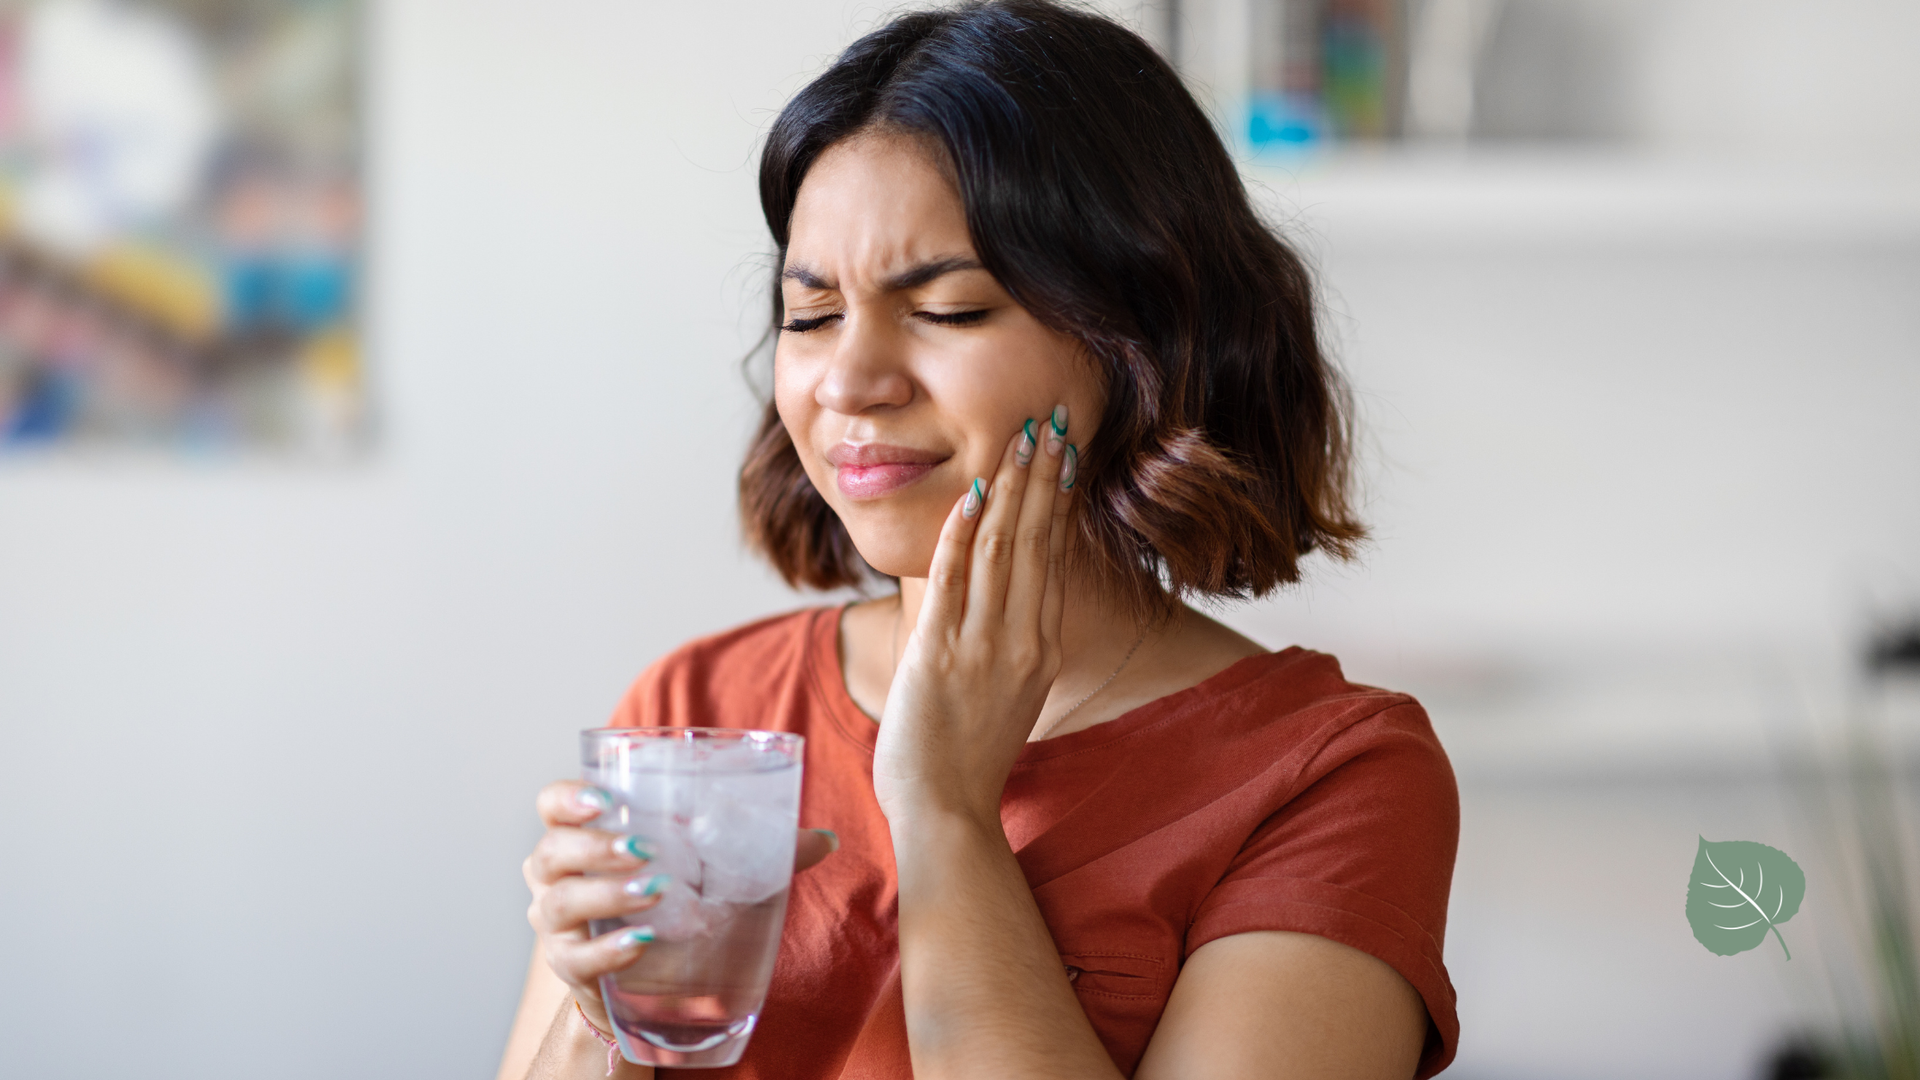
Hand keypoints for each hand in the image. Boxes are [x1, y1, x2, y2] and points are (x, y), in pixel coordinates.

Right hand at [522, 780, 839, 1028]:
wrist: (647, 978)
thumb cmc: (672, 903)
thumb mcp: (708, 868)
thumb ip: (760, 850)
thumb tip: (826, 840)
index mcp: (584, 834)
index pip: (552, 804)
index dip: (568, 798)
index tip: (605, 797)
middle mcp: (556, 876)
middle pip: (552, 851)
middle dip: (595, 846)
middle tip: (644, 848)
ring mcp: (558, 925)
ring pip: (561, 903)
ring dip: (607, 894)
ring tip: (655, 891)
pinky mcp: (571, 967)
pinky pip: (578, 958)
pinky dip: (608, 950)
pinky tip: (641, 943)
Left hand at [872, 406, 1074, 826]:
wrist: (946, 812)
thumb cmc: (967, 758)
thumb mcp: (1007, 694)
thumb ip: (1012, 644)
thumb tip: (1008, 602)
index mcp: (1041, 648)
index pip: (1052, 557)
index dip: (1058, 500)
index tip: (1064, 452)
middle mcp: (1022, 641)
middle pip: (1036, 540)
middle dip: (1043, 474)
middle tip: (1050, 419)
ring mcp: (982, 647)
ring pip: (1002, 549)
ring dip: (1011, 486)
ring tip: (1020, 436)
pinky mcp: (939, 654)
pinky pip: (954, 580)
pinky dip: (963, 532)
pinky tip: (972, 492)